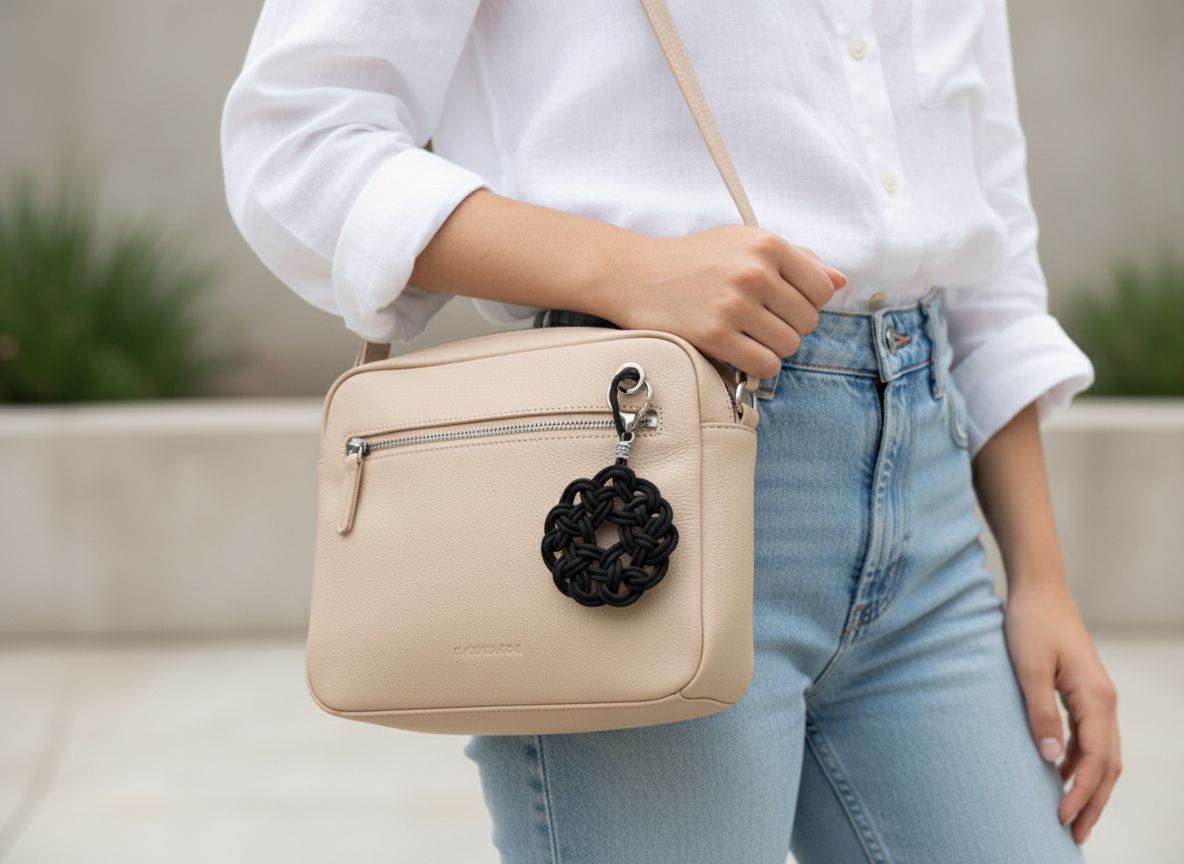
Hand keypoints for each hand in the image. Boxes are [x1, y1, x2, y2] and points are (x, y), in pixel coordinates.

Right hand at [604, 225, 845, 378]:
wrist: (634, 274)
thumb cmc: (692, 259)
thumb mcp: (743, 243)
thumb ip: (796, 260)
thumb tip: (839, 281)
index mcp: (767, 243)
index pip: (821, 289)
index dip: (806, 303)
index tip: (781, 305)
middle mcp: (755, 271)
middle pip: (807, 321)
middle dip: (788, 327)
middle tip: (759, 322)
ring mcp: (735, 304)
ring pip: (788, 346)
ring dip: (772, 348)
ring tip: (747, 335)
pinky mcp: (715, 334)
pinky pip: (764, 364)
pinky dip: (757, 365)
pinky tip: (740, 352)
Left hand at [1003, 579, 1120, 842]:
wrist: (1038, 588)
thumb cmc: (1030, 622)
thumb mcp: (1028, 667)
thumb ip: (1040, 711)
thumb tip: (1051, 757)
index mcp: (1096, 697)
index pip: (1096, 758)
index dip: (1081, 792)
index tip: (1062, 818)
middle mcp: (1104, 701)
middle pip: (1107, 764)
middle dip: (1093, 802)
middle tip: (1073, 835)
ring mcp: (1097, 697)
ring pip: (1102, 754)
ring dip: (1089, 786)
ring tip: (1070, 817)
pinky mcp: (1083, 692)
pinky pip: (1090, 739)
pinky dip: (1080, 763)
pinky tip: (1059, 776)